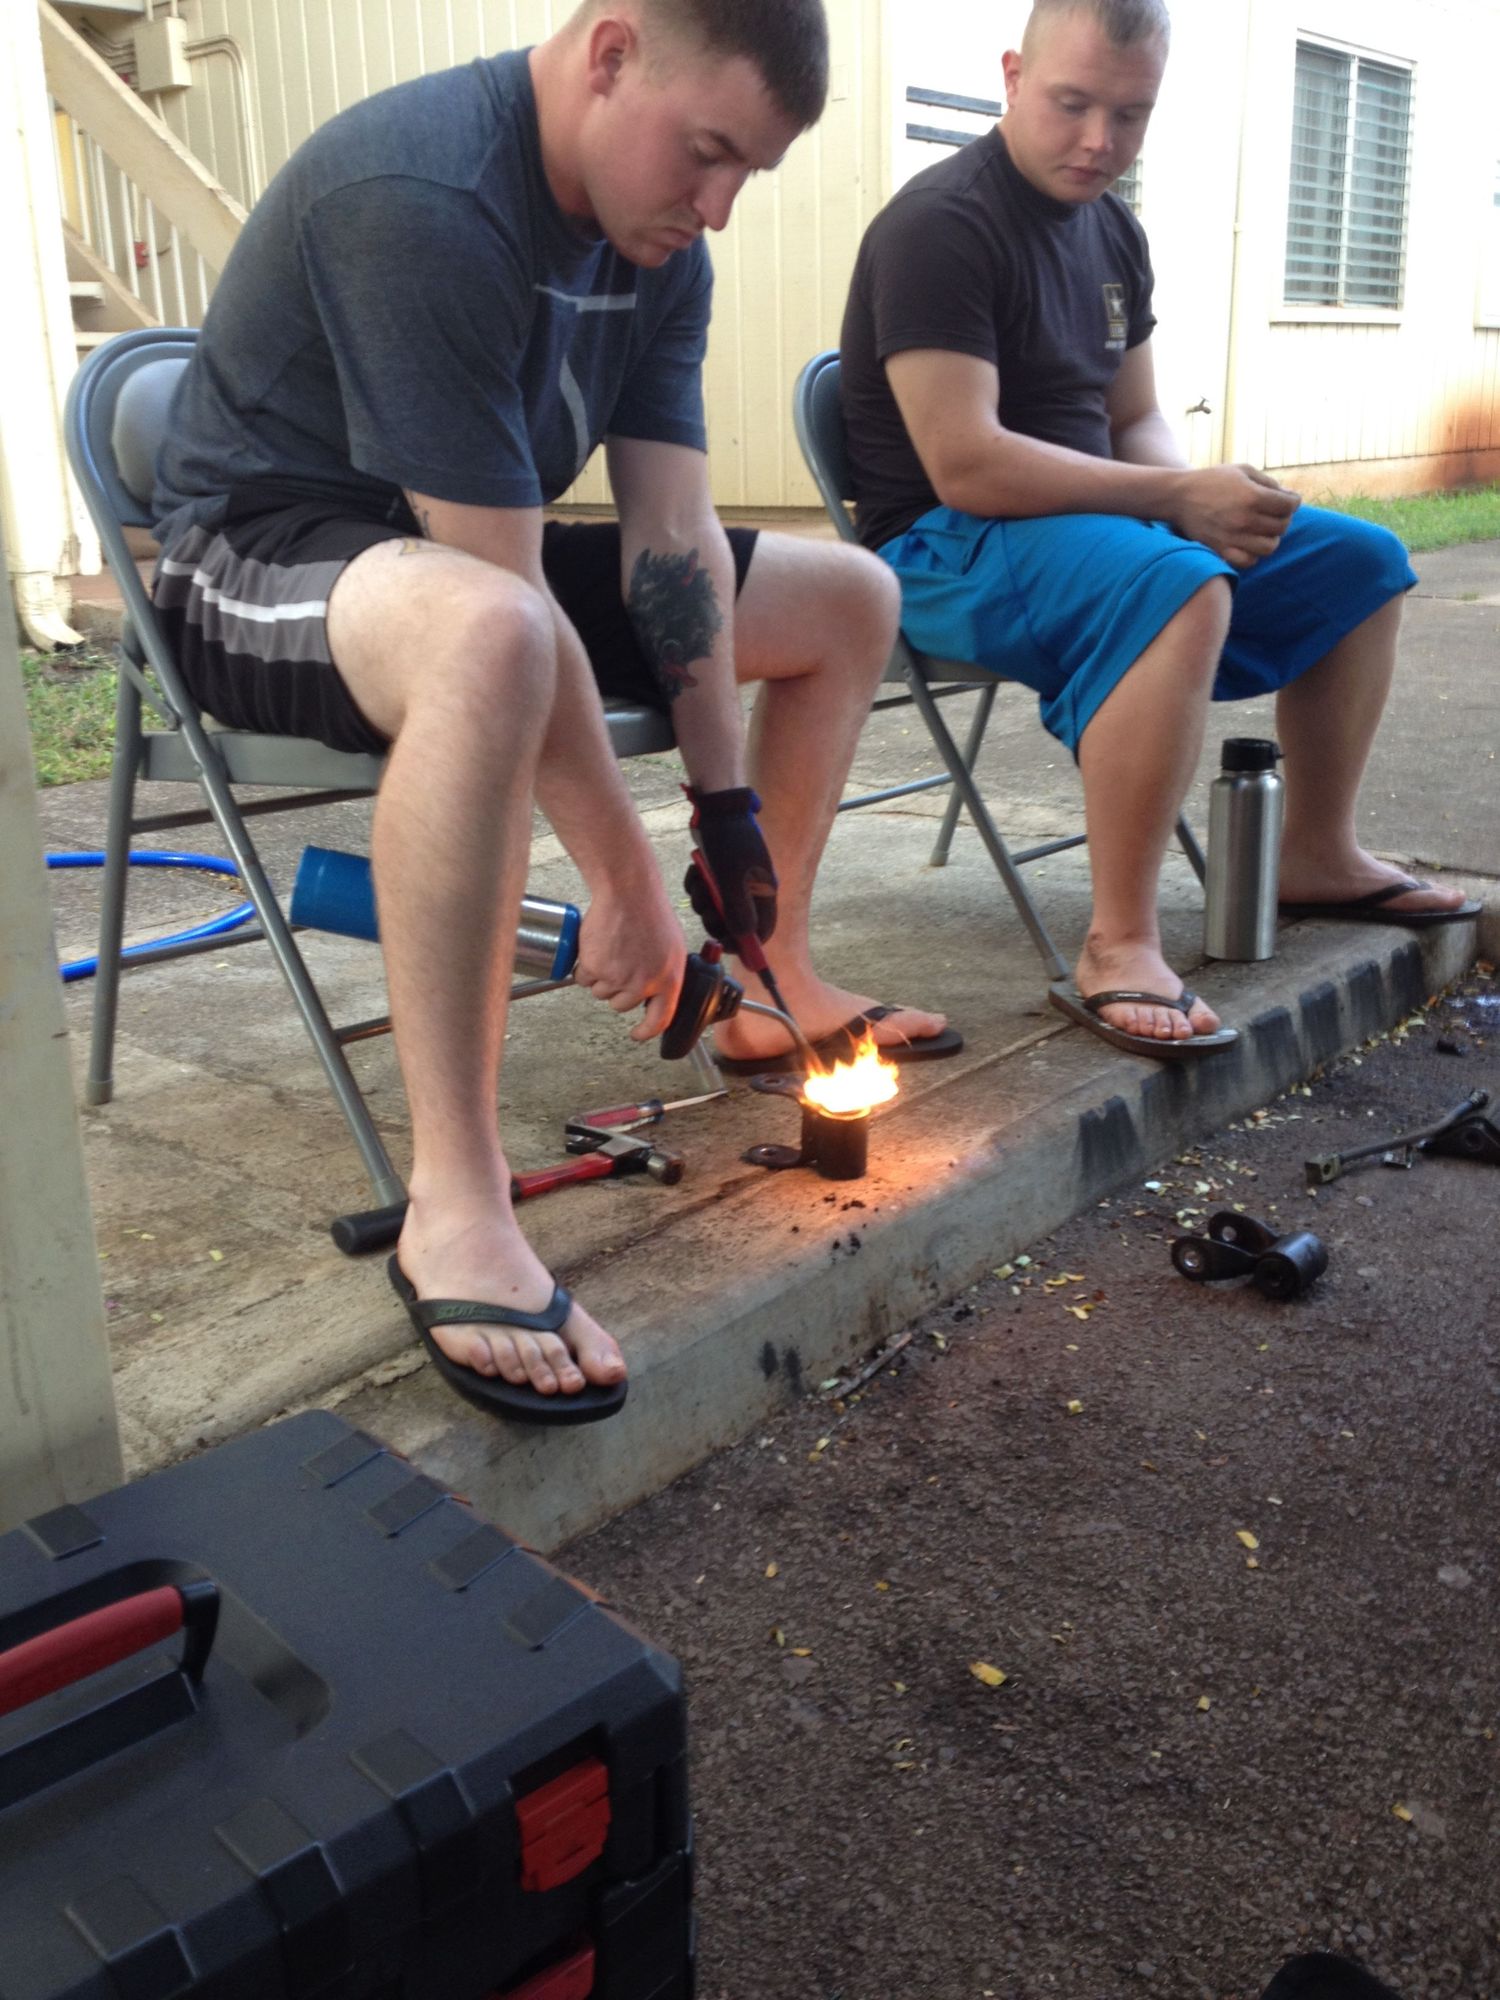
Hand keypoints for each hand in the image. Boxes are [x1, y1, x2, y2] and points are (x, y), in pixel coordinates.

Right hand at [575, 870, 686, 1043]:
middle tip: (617, 964)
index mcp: (668, 979)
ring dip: (599, 977)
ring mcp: (618, 978)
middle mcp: (643, 984)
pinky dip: (583, 967)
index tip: (637, 1033)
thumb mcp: (672, 946)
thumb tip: (656, 992)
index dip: (646, 1030)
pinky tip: (594, 948)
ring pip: (600, 992)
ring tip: (608, 949)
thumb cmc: (650, 911)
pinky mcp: (595, 968)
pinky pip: (583, 979)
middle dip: (615, 990)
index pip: (660, 1019)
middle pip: (621, 1005)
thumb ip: (665, 972)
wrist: (628, 892)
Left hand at [682, 786, 777, 948]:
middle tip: (705, 908)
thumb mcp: (732, 877)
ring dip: (701, 899)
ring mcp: (734, 882)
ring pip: (714, 908)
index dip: (745, 943)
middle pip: (734, 924)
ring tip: (699, 880)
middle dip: (714, 918)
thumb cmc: (729, 840)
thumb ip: (738, 910)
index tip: (724, 943)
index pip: (761, 930)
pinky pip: (704, 892)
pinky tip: (696, 870)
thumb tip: (742, 937)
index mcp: (764, 892)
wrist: (716, 807)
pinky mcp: (717, 874)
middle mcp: (752, 890)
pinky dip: (696, 885)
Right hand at [1170, 465, 1299, 568]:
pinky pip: (1249, 561)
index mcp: (1252, 496)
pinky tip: (1249, 542)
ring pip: (1269, 547)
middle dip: (1282, 518)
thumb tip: (1288, 497)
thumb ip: (1269, 482)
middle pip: (1281, 526)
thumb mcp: (1243, 470)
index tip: (1288, 500)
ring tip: (1263, 529)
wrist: (1178, 497)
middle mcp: (1244, 519)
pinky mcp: (1221, 550)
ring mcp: (1233, 537)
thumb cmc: (1212, 480)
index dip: (1293, 501)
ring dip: (1270, 537)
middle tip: (1274, 512)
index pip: (1289, 506)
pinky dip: (1253, 554)